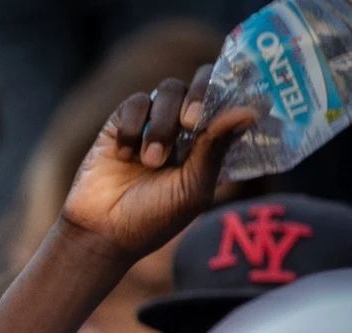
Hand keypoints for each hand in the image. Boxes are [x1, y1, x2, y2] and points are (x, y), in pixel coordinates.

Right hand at [60, 66, 257, 260]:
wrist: (103, 232)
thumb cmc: (153, 219)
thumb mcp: (193, 188)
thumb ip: (216, 148)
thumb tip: (248, 110)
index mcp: (209, 142)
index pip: (229, 99)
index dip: (233, 91)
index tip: (233, 105)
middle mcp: (183, 126)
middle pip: (201, 82)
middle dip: (199, 96)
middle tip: (191, 122)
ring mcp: (152, 121)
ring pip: (168, 91)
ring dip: (162, 125)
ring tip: (151, 161)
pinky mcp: (121, 122)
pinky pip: (135, 103)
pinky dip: (133, 127)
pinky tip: (125, 155)